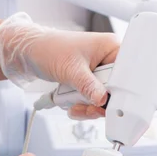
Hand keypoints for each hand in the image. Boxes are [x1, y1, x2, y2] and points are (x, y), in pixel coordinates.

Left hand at [0, 12, 119, 119]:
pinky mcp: (88, 82)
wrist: (29, 53)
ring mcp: (97, 73)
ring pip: (102, 99)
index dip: (120, 90)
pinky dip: (81, 107)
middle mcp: (106, 60)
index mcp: (110, 48)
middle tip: (88, 107)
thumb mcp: (72, 70)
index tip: (110, 104)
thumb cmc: (50, 49)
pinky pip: (91, 100)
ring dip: (87, 107)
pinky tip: (71, 105)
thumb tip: (103, 100)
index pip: (127, 72)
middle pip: (115, 90)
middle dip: (98, 103)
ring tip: (74, 106)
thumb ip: (89, 86)